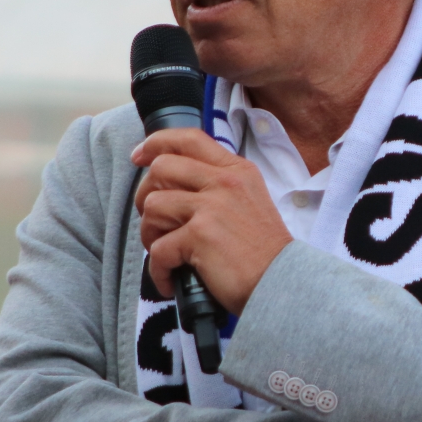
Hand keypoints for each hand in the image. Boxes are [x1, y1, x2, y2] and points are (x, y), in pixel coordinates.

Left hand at [133, 128, 292, 314]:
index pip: (189, 138)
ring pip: (153, 206)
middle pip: (161, 168)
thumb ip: (218, 187)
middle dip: (145, 197)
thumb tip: (172, 185)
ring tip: (166, 255)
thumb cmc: (262, 252)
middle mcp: (225, 182)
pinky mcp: (200, 235)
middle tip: (154, 223)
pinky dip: (159, 271)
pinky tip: (171, 281)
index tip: (139, 157)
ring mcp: (212, 207)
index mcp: (236, 170)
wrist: (282, 283)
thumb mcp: (249, 202)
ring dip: (150, 235)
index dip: (156, 143)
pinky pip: (158, 249)